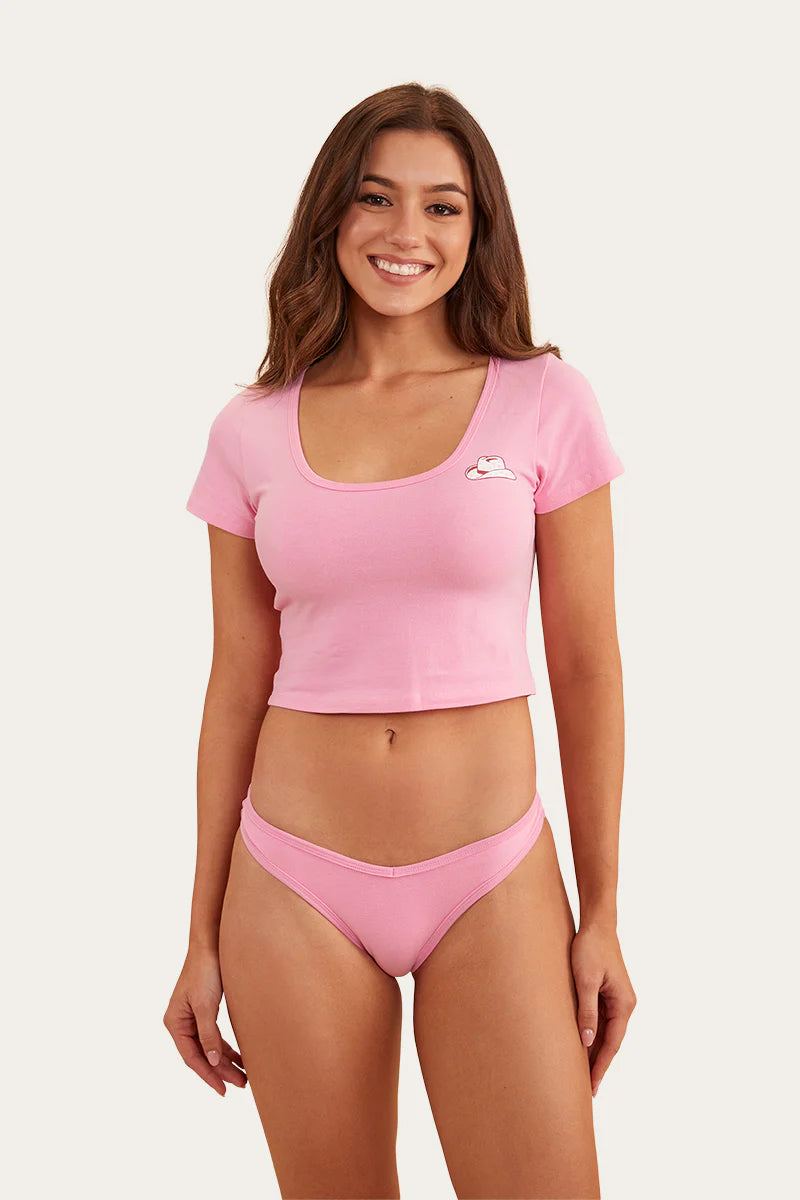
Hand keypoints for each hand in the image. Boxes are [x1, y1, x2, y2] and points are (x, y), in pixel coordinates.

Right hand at [163, 945, 247, 1095]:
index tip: (223, 1090)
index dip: (208, 1075)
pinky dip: (227, 1047)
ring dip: (226, 1061)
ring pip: (209, 1047)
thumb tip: (214, 1061)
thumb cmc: (205, 971)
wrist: (212, 943)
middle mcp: (181, 1022)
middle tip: (241, 1084)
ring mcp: (192, 1017)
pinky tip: (240, 1057)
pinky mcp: (205, 1010)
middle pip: (201, 1055)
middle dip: (220, 1071)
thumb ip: (208, 1034)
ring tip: (244, 1076)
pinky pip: (215, 1036)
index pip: (192, 1057)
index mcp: (174, 1023)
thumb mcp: (206, 1005)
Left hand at [570, 922, 636, 1097]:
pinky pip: (600, 1021)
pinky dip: (592, 1035)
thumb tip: (586, 1040)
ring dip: (594, 1052)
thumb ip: (587, 1009)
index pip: (612, 1044)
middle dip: (598, 1065)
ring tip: (580, 1075)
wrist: (597, 924)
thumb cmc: (591, 948)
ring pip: (605, 1033)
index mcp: (624, 1004)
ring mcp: (617, 1000)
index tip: (591, 1088)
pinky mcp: (608, 994)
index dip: (601, 1067)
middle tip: (585, 1091)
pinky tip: (581, 1047)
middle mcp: (624, 1005)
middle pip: (610, 1042)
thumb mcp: (586, 979)